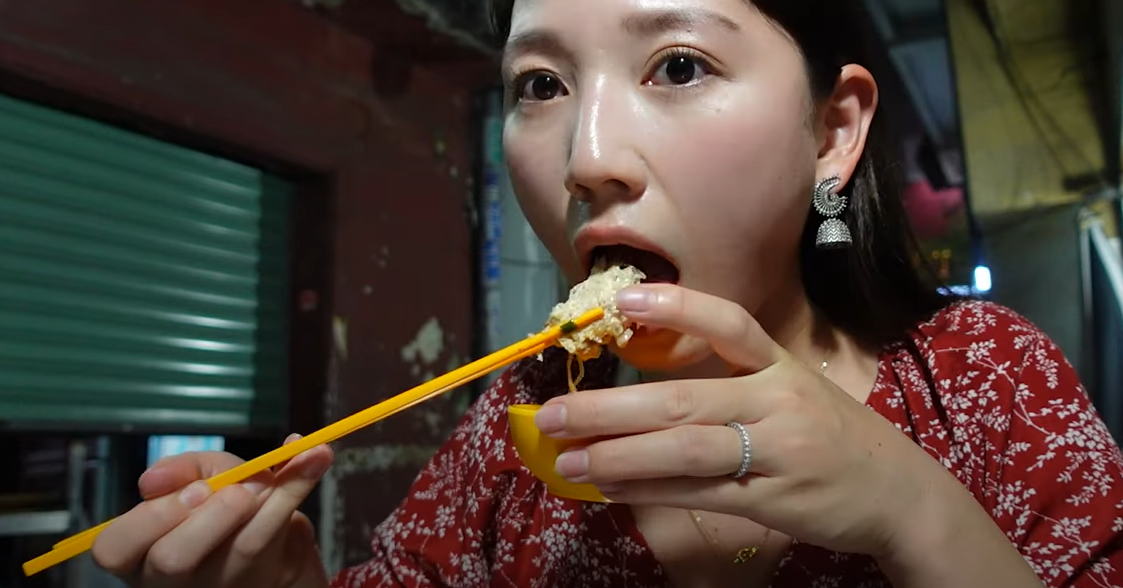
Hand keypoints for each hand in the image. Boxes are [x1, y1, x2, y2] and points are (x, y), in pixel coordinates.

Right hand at [92, 435, 333, 587]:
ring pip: (241, 548)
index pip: (116, 548)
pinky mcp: (267, 576)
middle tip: (235, 492)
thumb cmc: (216, 510)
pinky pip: (287, 532)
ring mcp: (222, 585)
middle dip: (206, 516)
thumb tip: (155, 478)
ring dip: (266, 499)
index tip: (188, 491)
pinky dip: (303, 485)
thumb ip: (182, 470)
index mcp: (140, 554)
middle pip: (175, 560)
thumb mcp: (194, 480)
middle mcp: (174, 580)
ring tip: (274, 473)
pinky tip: (317, 456)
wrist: (270, 548)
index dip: (149, 519)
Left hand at [534, 283, 954, 558]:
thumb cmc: (833, 437)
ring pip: (684, 450)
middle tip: (552, 412)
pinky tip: (609, 487)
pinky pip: (698, 493)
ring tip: (567, 458)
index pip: (730, 325)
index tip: (624, 300)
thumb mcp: (797, 393)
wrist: (900, 494)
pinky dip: (649, 490)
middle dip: (609, 406)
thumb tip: (648, 390)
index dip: (678, 309)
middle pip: (682, 399)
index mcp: (783, 366)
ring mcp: (776, 452)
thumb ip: (737, 384)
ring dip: (617, 455)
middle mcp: (778, 402)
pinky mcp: (772, 500)